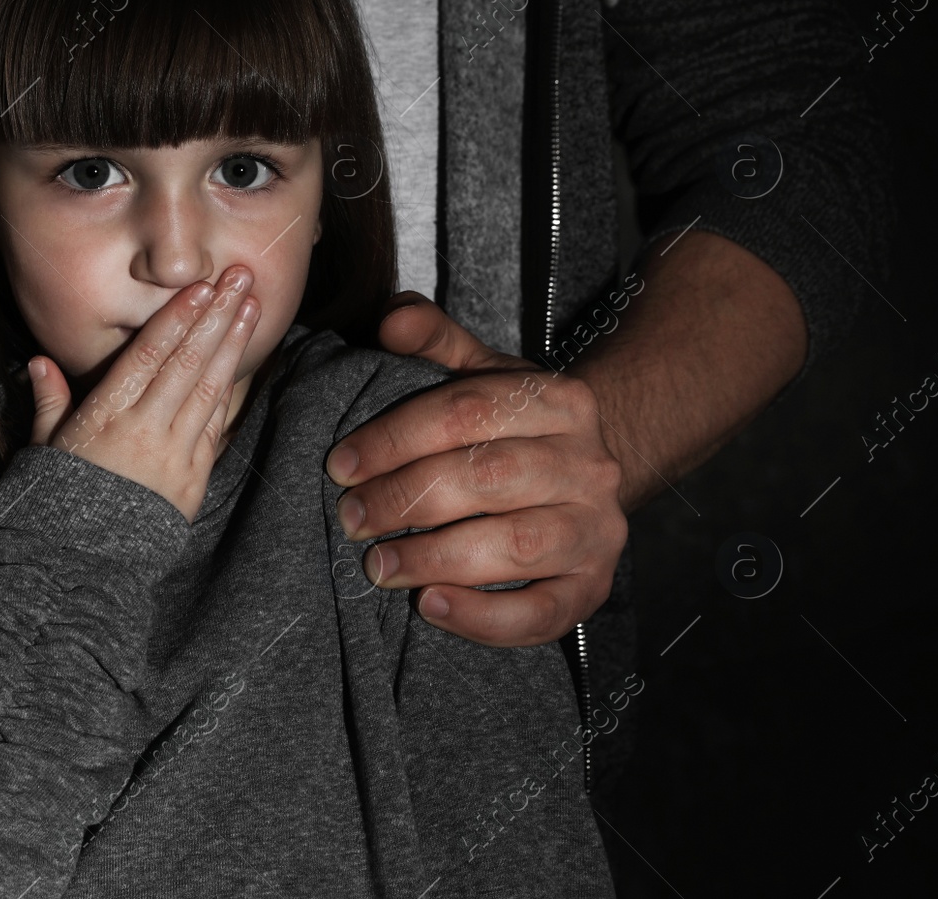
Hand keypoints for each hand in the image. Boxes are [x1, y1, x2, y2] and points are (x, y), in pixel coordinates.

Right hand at [27, 266, 259, 522]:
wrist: (84, 561)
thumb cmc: (59, 497)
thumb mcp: (45, 446)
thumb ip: (49, 400)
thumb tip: (38, 362)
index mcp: (107, 415)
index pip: (150, 356)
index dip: (178, 318)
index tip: (201, 287)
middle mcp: (145, 429)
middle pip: (188, 362)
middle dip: (217, 316)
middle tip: (241, 277)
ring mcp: (174, 453)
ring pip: (209, 388)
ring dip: (233, 344)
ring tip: (252, 306)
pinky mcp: (194, 478)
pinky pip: (215, 425)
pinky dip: (230, 389)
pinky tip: (242, 360)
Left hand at [330, 292, 627, 646]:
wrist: (580, 479)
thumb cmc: (510, 426)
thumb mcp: (477, 372)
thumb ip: (433, 339)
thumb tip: (392, 320)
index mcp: (558, 400)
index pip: (469, 411)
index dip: (396, 438)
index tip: (340, 465)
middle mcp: (589, 464)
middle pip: (490, 477)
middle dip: (407, 500)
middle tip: (351, 520)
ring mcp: (597, 530)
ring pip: (517, 545)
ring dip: (436, 559)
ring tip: (378, 567)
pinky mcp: (591, 588)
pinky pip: (542, 613)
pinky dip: (484, 617)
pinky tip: (430, 606)